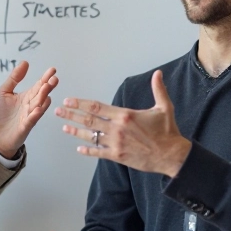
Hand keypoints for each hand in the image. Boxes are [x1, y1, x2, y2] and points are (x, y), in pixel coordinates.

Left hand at [0, 62, 58, 157]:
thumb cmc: (3, 113)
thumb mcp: (4, 91)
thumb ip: (14, 78)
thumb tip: (25, 62)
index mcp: (27, 96)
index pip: (38, 85)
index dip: (45, 77)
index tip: (52, 70)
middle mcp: (31, 105)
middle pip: (41, 94)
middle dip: (48, 86)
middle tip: (54, 79)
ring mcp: (30, 115)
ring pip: (38, 105)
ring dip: (43, 97)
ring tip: (47, 88)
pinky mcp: (25, 126)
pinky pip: (31, 120)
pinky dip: (35, 115)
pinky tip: (38, 109)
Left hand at [55, 70, 190, 176]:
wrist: (171, 156)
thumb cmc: (168, 131)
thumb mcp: (164, 108)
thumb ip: (158, 90)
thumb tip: (158, 73)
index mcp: (125, 115)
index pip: (97, 107)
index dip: (80, 104)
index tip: (69, 101)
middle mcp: (117, 129)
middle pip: (89, 121)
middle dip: (71, 115)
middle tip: (58, 111)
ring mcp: (116, 144)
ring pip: (91, 136)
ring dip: (75, 131)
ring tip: (64, 127)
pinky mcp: (118, 157)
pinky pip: (99, 153)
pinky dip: (88, 150)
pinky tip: (79, 148)